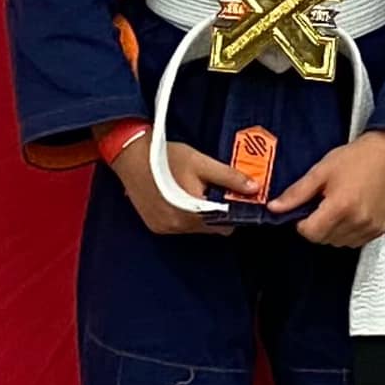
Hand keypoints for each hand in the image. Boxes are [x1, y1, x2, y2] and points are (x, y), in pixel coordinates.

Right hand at [110, 136, 258, 234]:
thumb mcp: (201, 163)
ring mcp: (164, 228)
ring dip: (202, 214)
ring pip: (196, 228)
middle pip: (212, 228)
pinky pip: (180, 226)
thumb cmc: (165, 157)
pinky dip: (186, 215)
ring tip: (197, 190)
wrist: (129, 156)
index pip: (226, 224)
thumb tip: (254, 188)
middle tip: (216, 190)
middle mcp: (177, 226)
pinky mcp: (155, 226)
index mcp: (192, 212)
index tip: (236, 198)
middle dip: (219, 212)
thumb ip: (230, 177)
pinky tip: (182, 196)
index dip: (235, 212)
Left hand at [268, 129, 384, 245]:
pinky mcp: (380, 229)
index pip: (310, 233)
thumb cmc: (357, 158)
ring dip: (333, 230)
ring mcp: (371, 227)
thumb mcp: (321, 171)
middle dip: (318, 225)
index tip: (308, 208)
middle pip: (323, 239)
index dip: (303, 222)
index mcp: (340, 206)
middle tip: (324, 203)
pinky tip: (352, 212)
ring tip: (340, 206)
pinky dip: (349, 231)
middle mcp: (357, 220)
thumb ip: (297, 193)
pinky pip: (355, 241)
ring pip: (338, 242)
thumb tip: (275, 208)